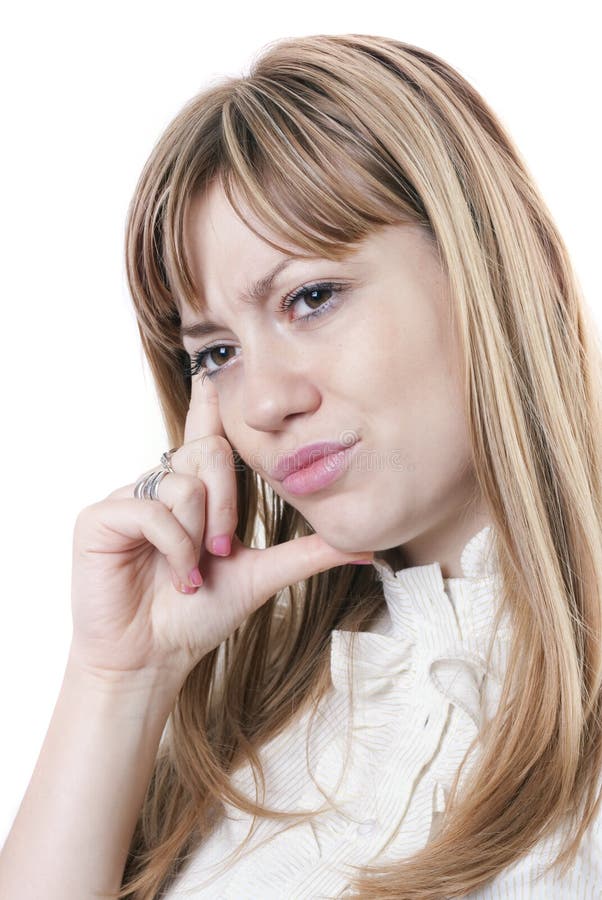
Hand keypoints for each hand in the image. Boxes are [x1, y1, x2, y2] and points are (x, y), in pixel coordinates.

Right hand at [69, 373, 372, 684]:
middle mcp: (161, 487)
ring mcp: (128, 499)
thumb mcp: (260, 577)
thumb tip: (367, 547)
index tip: (216, 375)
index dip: (211, 406)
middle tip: (223, 550)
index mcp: (195, 494)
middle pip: (208, 452)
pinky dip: (173, 545)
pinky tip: (174, 575)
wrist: (153, 659)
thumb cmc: (196, 617)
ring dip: (197, 535)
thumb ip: (307, 554)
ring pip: (183, 482)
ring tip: (191, 573)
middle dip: (227, 505)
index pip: (205, 436)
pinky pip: (150, 510)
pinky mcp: (100, 518)